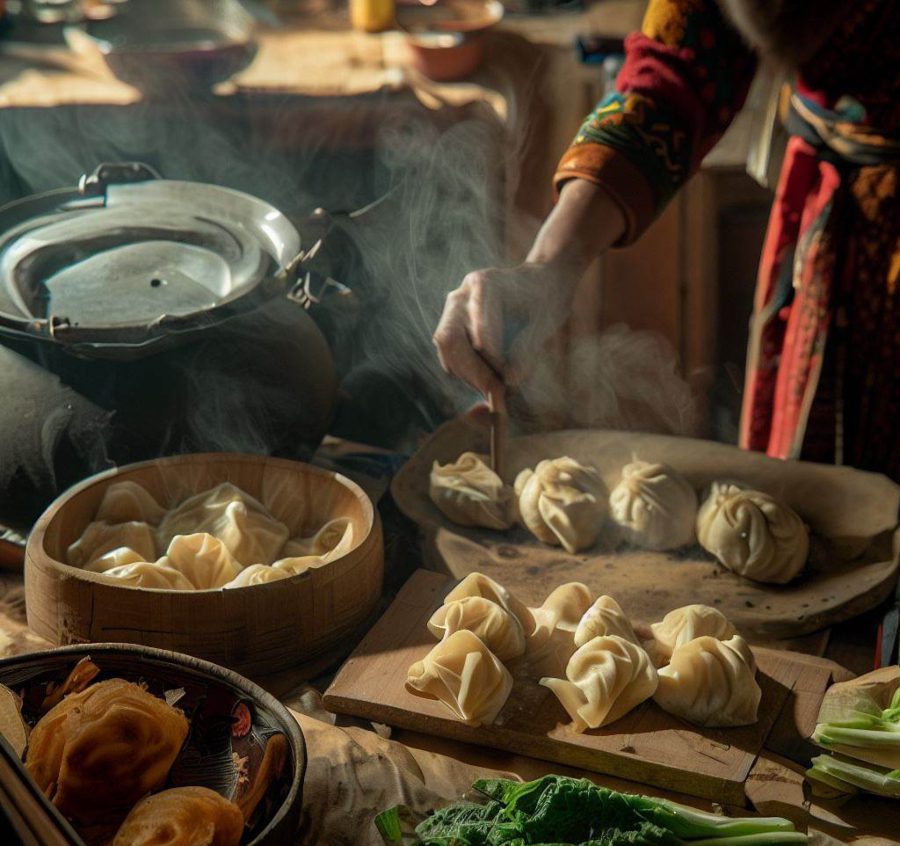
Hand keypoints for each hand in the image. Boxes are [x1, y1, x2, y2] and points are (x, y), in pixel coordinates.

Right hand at [432, 261, 579, 396]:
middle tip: (494, 393)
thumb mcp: (545, 322)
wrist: (541, 282)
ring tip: (491, 389)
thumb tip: (509, 380)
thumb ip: (527, 349)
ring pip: (446, 346)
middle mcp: (464, 294)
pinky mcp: (453, 321)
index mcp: (486, 285)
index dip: (491, 361)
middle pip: (450, 338)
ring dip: (465, 373)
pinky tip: (484, 380)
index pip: (479, 331)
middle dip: (471, 370)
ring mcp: (455, 307)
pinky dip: (463, 369)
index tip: (505, 384)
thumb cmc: (546, 298)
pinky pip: (448, 350)